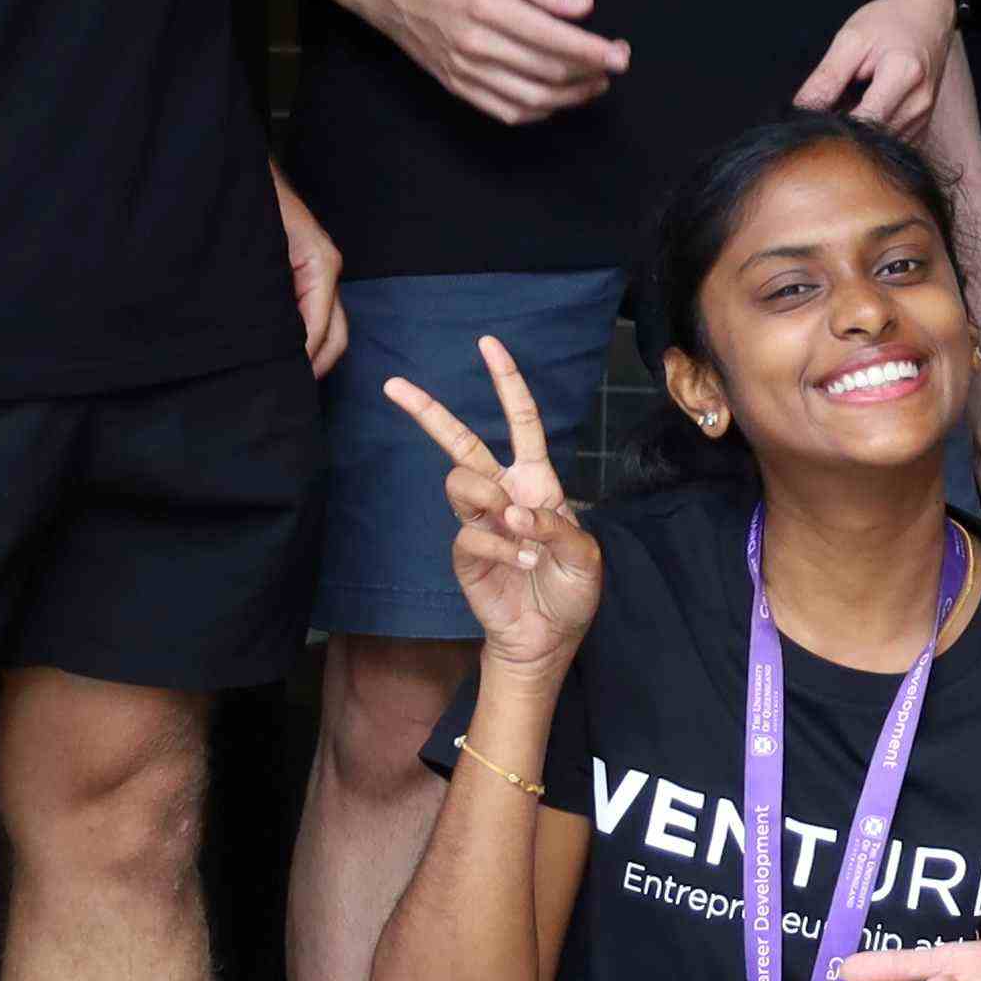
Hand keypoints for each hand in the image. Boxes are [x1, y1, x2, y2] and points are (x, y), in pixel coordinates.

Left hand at [273, 167, 347, 379]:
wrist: (244, 170)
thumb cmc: (253, 200)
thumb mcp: (260, 249)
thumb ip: (268, 294)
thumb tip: (272, 339)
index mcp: (321, 265)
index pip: (321, 327)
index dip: (304, 359)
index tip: (281, 383)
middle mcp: (326, 271)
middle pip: (337, 334)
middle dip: (317, 366)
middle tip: (285, 394)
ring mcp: (319, 272)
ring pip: (329, 327)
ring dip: (312, 355)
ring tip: (283, 380)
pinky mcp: (304, 273)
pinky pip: (313, 313)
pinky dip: (304, 339)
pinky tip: (280, 352)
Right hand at [351, 0, 629, 123]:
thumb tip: (583, 6)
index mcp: (487, 7)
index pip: (554, 39)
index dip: (593, 51)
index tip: (620, 54)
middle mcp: (475, 45)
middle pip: (547, 72)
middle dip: (590, 72)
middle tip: (616, 63)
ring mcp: (464, 71)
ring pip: (531, 99)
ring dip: (571, 97)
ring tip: (595, 84)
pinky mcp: (457, 86)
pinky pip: (505, 111)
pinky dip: (538, 111)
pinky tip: (557, 99)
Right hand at [384, 339, 602, 670]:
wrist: (548, 637)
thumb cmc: (571, 589)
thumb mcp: (586, 555)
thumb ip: (557, 527)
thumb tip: (515, 512)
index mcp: (537, 480)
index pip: (520, 421)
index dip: (506, 382)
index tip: (488, 344)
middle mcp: (503, 493)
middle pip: (459, 442)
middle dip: (427, 411)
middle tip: (394, 385)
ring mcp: (479, 522)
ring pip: (460, 483)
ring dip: (490, 501)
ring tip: (519, 530)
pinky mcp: (464, 552)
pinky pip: (470, 534)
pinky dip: (503, 547)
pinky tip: (525, 563)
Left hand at [793, 0, 953, 133]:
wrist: (926, 19)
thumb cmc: (888, 23)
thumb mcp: (851, 40)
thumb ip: (827, 77)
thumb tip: (803, 109)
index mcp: (904, 74)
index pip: (863, 118)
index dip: (834, 124)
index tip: (815, 117)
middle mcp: (919, 102)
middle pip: (872, 136)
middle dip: (844, 132)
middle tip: (828, 109)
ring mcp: (924, 118)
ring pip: (880, 145)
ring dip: (858, 136)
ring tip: (846, 106)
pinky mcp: (922, 128)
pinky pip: (891, 144)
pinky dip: (872, 136)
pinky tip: (862, 114)